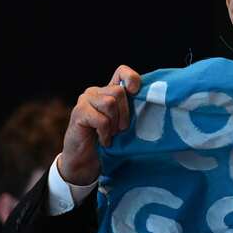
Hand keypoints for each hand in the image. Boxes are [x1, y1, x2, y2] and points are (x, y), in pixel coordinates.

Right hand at [59, 65, 140, 184]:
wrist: (85, 161)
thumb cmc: (108, 142)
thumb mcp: (124, 124)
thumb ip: (132, 110)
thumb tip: (154, 102)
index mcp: (108, 91)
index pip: (121, 72)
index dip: (132, 78)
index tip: (135, 93)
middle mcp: (95, 92)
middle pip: (118, 92)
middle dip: (124, 114)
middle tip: (120, 130)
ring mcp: (85, 101)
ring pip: (110, 103)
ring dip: (114, 124)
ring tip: (111, 135)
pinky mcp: (78, 113)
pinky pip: (101, 119)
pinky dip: (106, 133)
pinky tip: (104, 141)